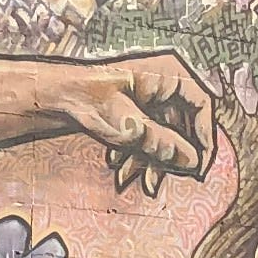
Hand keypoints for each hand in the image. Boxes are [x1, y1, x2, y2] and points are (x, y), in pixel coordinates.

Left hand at [59, 53, 213, 191]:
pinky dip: (140, 154)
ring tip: (142, 184)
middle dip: (171, 157)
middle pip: (183, 123)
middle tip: (168, 181)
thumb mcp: (129, 127)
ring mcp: (150, 94)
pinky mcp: (137, 108)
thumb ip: (163, 145)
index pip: (202, 105)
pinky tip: (123, 170)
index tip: (198, 167)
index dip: (204, 138)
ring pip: (165, 132)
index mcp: (167, 72)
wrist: (53, 97)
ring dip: (154, 161)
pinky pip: (150, 133)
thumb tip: (192, 163)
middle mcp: (163, 81)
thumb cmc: (86, 100)